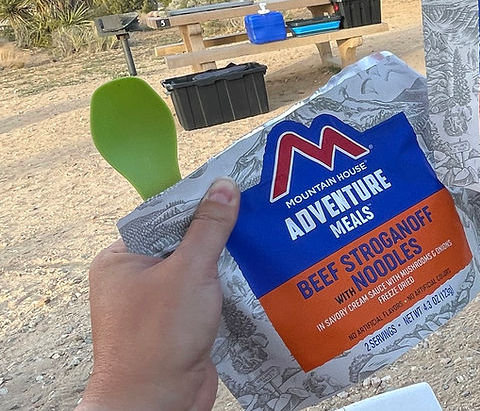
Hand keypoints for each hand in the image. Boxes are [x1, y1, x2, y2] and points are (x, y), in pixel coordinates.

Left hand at [79, 178, 239, 410]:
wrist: (157, 404)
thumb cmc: (159, 337)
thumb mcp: (189, 270)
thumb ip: (210, 227)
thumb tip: (225, 185)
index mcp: (122, 259)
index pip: (164, 216)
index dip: (198, 202)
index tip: (233, 188)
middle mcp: (135, 279)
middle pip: (184, 240)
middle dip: (218, 232)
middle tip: (256, 211)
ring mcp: (157, 304)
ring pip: (199, 269)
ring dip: (227, 262)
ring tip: (263, 239)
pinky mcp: (179, 325)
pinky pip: (207, 295)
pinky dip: (228, 288)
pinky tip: (255, 276)